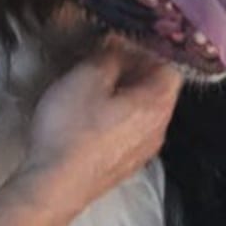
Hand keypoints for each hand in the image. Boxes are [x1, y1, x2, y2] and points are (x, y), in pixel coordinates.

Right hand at [21, 40, 183, 211]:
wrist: (54, 185)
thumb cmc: (71, 132)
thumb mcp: (86, 77)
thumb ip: (110, 54)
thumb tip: (119, 45)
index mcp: (156, 104)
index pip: (171, 66)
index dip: (149, 48)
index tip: (127, 41)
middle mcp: (158, 129)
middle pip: (159, 89)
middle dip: (136, 69)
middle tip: (109, 57)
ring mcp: (143, 150)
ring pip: (144, 110)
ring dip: (125, 92)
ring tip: (97, 82)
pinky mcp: (125, 163)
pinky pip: (130, 131)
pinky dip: (117, 115)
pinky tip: (91, 114)